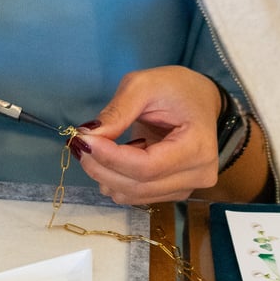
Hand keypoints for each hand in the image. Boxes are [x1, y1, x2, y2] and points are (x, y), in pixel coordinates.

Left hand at [72, 67, 221, 203]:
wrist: (200, 100)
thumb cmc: (176, 88)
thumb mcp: (145, 85)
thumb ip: (117, 111)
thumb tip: (88, 136)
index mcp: (198, 147)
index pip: (147, 167)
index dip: (111, 158)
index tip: (84, 140)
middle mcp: (198, 175)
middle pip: (138, 185)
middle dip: (101, 167)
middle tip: (79, 144)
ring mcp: (187, 188)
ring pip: (134, 195)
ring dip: (105, 176)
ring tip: (95, 148)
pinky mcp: (174, 192)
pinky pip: (137, 195)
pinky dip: (116, 180)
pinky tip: (113, 158)